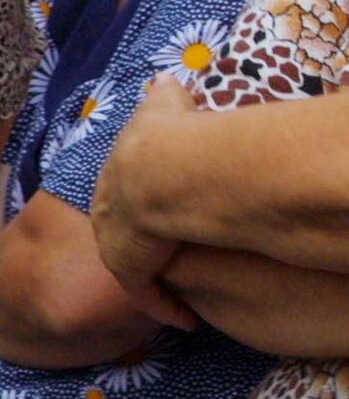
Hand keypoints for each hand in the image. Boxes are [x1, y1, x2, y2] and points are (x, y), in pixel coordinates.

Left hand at [91, 76, 197, 329]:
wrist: (164, 171)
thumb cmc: (173, 136)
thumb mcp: (167, 107)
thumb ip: (166, 96)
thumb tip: (166, 78)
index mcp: (118, 174)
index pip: (126, 194)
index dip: (145, 203)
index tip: (163, 212)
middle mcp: (110, 211)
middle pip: (123, 233)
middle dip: (143, 245)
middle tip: (173, 254)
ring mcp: (117, 244)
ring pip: (136, 268)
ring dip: (157, 278)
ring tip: (184, 290)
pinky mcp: (130, 270)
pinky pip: (150, 296)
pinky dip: (167, 309)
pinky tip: (188, 320)